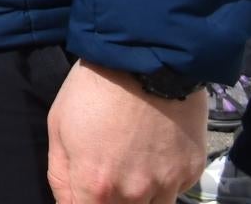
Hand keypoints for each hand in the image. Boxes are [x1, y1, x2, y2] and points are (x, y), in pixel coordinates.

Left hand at [48, 59, 203, 203]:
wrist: (146, 59)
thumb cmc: (94, 90)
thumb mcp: (59, 127)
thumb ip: (60, 176)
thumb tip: (67, 203)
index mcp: (96, 185)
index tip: (85, 193)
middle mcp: (134, 194)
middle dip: (112, 201)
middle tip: (109, 171)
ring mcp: (167, 185)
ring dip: (140, 197)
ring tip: (131, 162)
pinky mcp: (191, 172)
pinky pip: (175, 190)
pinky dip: (163, 180)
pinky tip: (154, 151)